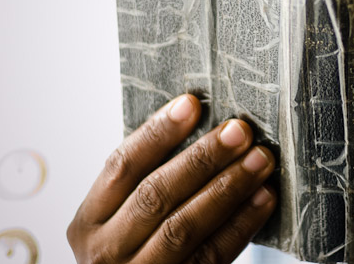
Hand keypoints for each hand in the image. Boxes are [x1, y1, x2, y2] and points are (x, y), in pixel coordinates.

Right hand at [67, 94, 276, 263]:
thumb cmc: (136, 249)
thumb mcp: (123, 219)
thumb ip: (148, 183)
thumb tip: (203, 128)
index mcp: (90, 221)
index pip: (122, 166)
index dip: (157, 133)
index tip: (191, 104)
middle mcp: (107, 250)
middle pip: (156, 194)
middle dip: (202, 158)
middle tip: (239, 131)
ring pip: (185, 225)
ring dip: (228, 187)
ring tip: (260, 160)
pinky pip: (212, 254)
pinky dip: (241, 223)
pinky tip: (263, 198)